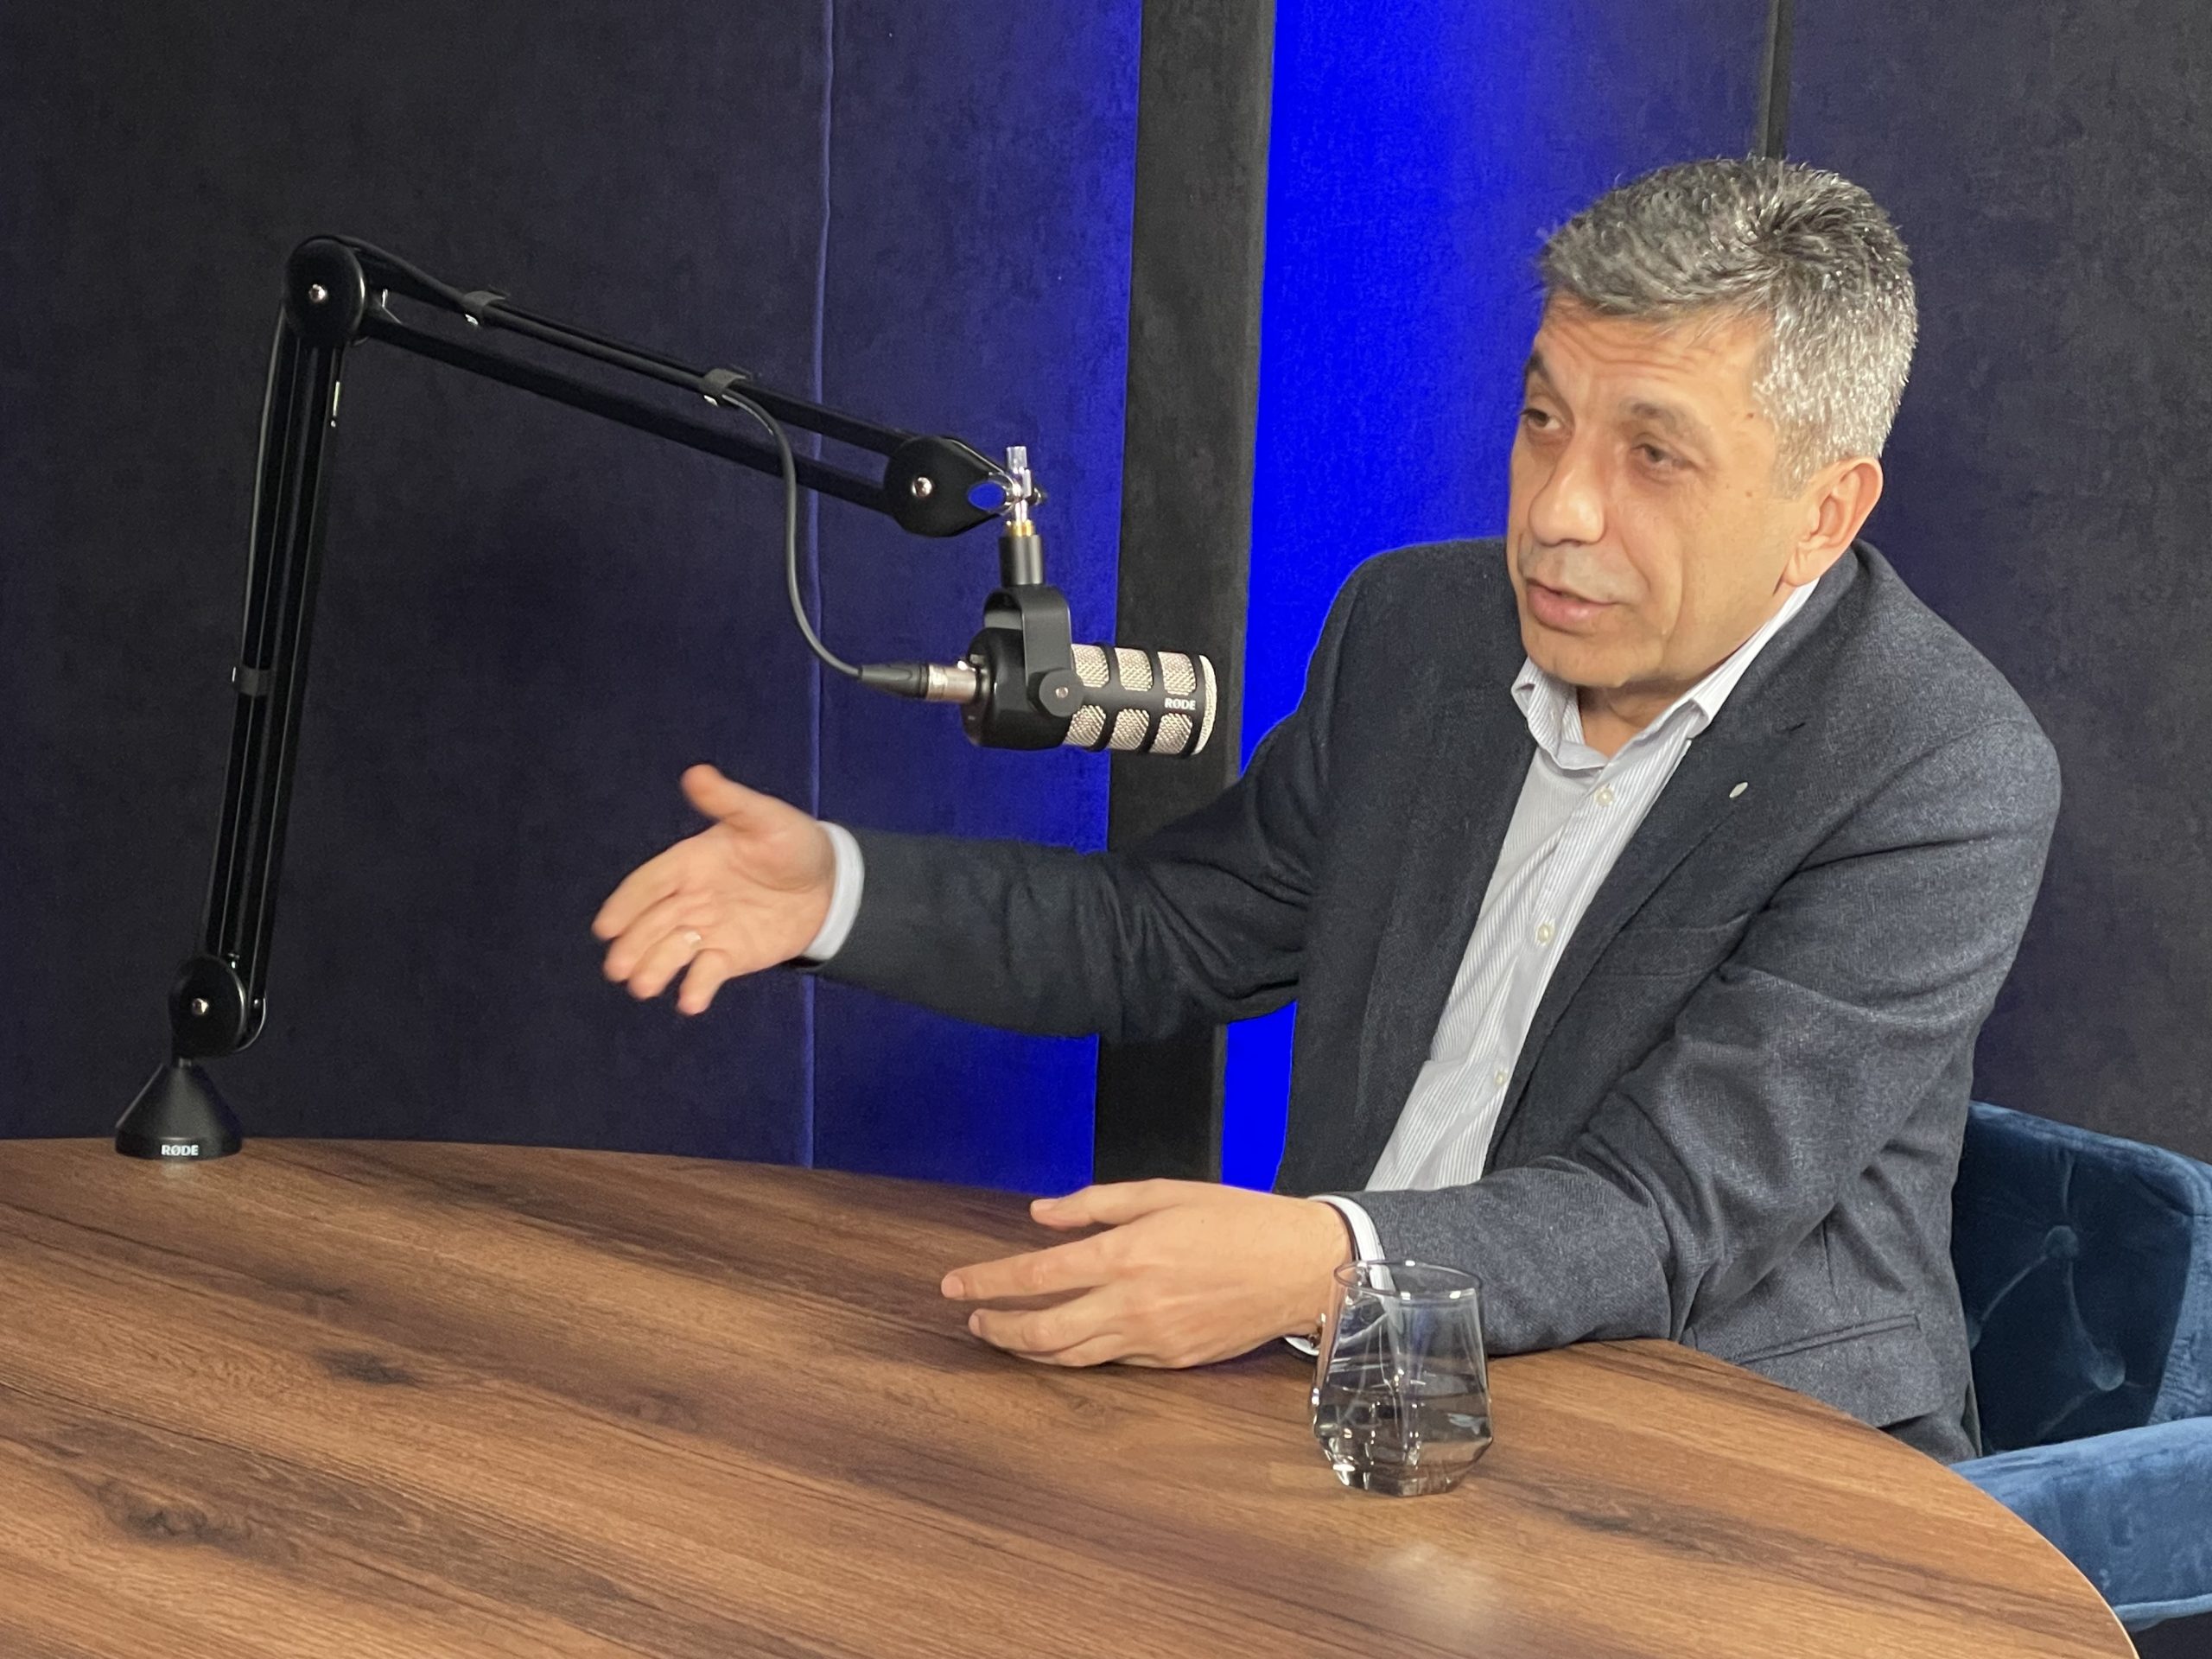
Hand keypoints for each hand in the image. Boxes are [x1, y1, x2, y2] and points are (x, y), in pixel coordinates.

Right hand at [591, 764, 834, 1014]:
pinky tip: (691, 1002)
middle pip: (653, 922)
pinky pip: (707, 972)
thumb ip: (729, 802)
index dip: (626, 904)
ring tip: (643, 987)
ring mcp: (708, 929)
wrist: (830, 883)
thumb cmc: (792, 843)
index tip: (606, 927)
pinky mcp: (729, 955)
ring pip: (672, 950)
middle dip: (633, 945)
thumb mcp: (764, 818)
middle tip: (618, 968)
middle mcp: (690, 898)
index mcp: (690, 862)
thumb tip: (696, 774)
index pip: (649, 883)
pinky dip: (697, 987)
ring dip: (655, 968)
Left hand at [940, 1180, 1355, 1367]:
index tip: (954, 1286)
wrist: (1299, 1267)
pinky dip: (1079, 1355)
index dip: (990, 1283)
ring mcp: (1153, 1340)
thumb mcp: (1164, 1192)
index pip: (1038, 1275)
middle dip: (1000, 1328)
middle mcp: (1133, 1304)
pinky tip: (1065, 1343)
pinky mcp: (1172, 1362)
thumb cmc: (1234, 1218)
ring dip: (1030, 1351)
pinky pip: (1113, 1362)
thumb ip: (1096, 1204)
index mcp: (1128, 1254)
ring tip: (1005, 1337)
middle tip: (974, 1321)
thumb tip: (1039, 1216)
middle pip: (1045, 1331)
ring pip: (1073, 1357)